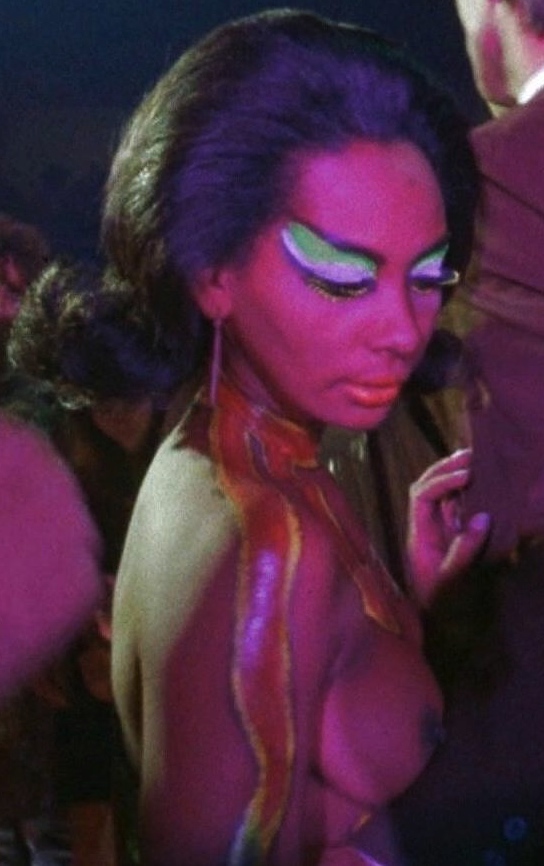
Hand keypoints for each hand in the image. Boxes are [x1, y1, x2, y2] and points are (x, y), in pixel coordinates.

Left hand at [407, 448, 489, 606]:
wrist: (443, 630)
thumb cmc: (443, 608)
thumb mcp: (452, 581)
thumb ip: (464, 550)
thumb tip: (482, 518)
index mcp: (419, 535)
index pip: (421, 495)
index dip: (442, 480)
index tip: (468, 475)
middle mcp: (425, 529)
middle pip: (427, 487)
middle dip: (445, 469)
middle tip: (472, 456)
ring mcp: (438, 533)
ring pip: (440, 496)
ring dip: (454, 477)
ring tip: (476, 463)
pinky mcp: (452, 539)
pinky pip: (455, 510)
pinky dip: (466, 495)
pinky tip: (483, 487)